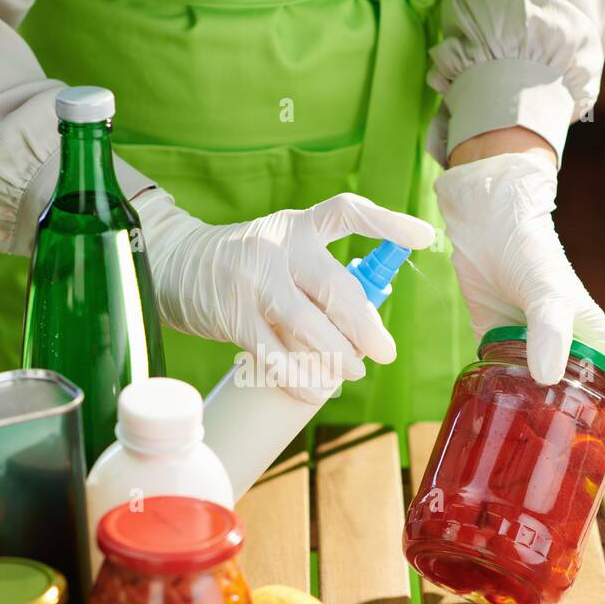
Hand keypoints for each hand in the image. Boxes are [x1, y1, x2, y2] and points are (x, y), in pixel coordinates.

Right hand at [136, 188, 434, 401]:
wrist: (178, 265)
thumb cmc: (248, 265)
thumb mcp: (283, 250)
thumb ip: (320, 277)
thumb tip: (365, 332)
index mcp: (299, 225)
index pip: (347, 212)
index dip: (387, 222)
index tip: (425, 237)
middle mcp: (277, 248)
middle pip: (334, 287)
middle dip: (366, 326)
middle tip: (384, 352)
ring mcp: (253, 282)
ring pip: (306, 325)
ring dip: (336, 356)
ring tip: (352, 372)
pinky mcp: (235, 317)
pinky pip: (275, 355)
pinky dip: (300, 378)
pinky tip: (316, 391)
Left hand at [435, 152, 604, 443]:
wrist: (485, 220)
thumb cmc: (527, 246)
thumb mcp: (543, 288)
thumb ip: (547, 329)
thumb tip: (548, 377)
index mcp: (591, 333)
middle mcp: (564, 344)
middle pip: (583, 393)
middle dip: (581, 425)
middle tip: (565, 459)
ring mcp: (529, 345)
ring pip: (543, 391)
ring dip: (538, 417)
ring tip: (526, 450)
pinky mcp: (496, 341)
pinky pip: (504, 379)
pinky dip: (502, 400)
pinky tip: (491, 420)